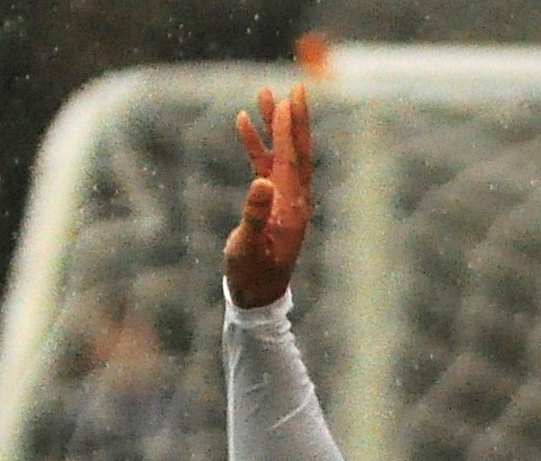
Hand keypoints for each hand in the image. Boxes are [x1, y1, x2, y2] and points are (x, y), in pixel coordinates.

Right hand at [224, 84, 313, 309]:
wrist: (257, 293)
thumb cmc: (252, 273)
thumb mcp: (248, 246)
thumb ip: (254, 214)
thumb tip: (261, 183)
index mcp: (292, 207)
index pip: (291, 160)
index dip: (289, 129)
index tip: (288, 100)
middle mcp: (294, 199)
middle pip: (297, 150)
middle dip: (295, 119)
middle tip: (297, 87)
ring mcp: (285, 198)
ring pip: (281, 153)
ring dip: (273, 125)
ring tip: (264, 94)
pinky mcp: (272, 200)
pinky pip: (266, 165)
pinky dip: (256, 144)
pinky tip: (243, 122)